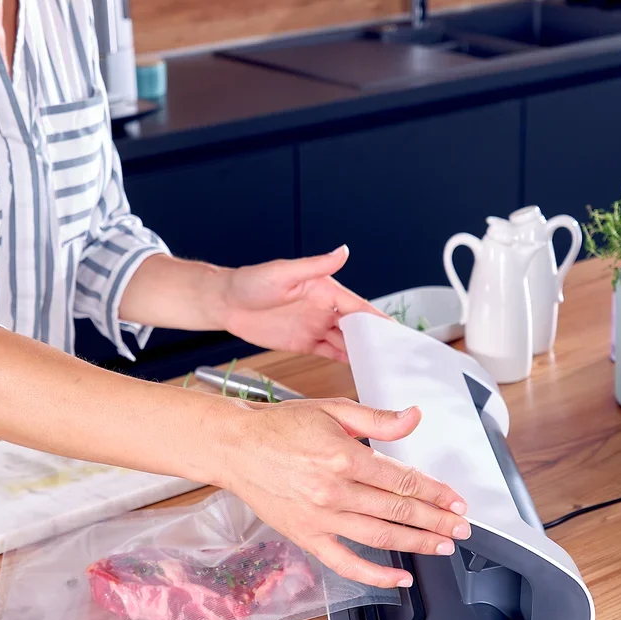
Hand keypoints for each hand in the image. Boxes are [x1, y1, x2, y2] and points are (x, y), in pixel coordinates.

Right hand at [215, 397, 466, 587]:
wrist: (235, 447)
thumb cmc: (281, 427)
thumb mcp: (333, 410)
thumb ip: (378, 419)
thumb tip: (415, 417)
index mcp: (343, 456)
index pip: (403, 479)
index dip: (435, 491)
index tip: (456, 500)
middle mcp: (333, 491)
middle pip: (398, 510)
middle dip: (437, 520)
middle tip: (461, 527)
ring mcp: (320, 518)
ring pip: (380, 536)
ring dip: (417, 543)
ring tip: (442, 546)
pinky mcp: (306, 537)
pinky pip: (346, 563)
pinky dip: (375, 575)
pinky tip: (399, 578)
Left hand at [216, 246, 382, 362]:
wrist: (224, 303)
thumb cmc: (250, 282)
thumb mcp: (284, 272)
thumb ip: (315, 265)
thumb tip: (343, 251)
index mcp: (325, 290)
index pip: (359, 307)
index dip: (379, 320)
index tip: (397, 332)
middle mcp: (324, 308)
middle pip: (357, 327)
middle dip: (376, 340)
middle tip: (395, 356)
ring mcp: (315, 326)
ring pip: (346, 342)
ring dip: (363, 353)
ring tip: (382, 367)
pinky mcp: (303, 342)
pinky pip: (329, 353)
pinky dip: (345, 360)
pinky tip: (358, 369)